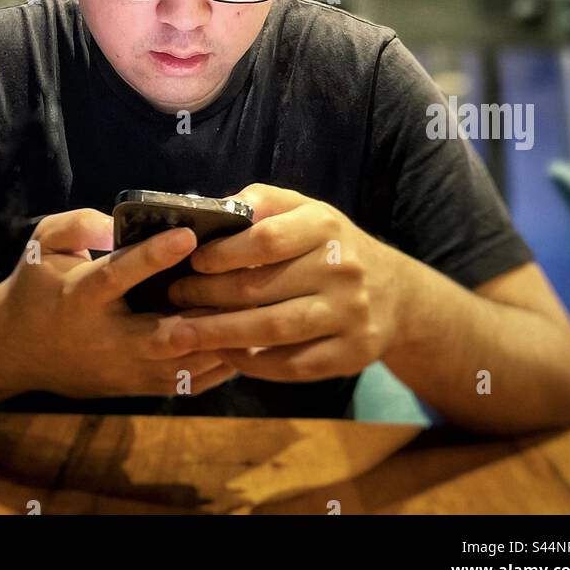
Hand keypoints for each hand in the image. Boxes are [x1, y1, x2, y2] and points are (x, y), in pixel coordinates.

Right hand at [0, 208, 237, 399]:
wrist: (17, 350)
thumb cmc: (37, 286)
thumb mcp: (42, 244)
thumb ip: (75, 225)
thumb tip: (113, 222)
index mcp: (81, 296)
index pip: (119, 275)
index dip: (152, 256)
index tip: (188, 234)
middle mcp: (107, 338)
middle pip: (162, 334)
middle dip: (204, 315)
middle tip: (245, 288)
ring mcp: (124, 369)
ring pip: (181, 365)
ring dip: (219, 343)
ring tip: (256, 314)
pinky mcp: (137, 387)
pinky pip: (184, 384)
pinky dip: (216, 368)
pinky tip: (244, 344)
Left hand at [164, 184, 403, 381]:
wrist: (396, 294)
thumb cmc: (331, 246)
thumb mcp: (305, 210)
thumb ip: (261, 204)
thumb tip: (209, 210)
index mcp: (325, 226)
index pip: (267, 239)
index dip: (223, 253)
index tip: (191, 263)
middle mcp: (341, 270)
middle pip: (262, 289)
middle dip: (208, 297)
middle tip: (173, 300)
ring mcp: (349, 315)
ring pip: (273, 331)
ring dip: (221, 335)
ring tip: (183, 334)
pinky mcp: (351, 354)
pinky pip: (292, 365)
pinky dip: (253, 364)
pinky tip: (225, 356)